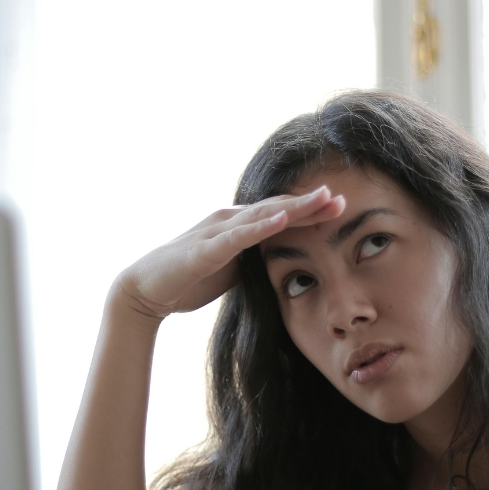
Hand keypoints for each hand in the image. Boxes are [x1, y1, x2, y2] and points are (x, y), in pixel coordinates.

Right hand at [113, 187, 344, 319]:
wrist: (146, 291)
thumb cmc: (189, 278)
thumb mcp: (233, 269)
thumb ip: (255, 260)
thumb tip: (283, 263)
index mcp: (238, 226)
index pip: (280, 215)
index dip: (311, 211)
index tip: (342, 209)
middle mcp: (229, 220)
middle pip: (277, 208)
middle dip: (311, 204)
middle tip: (343, 198)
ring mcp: (217, 231)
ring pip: (262, 216)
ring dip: (293, 207)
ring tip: (322, 198)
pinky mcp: (205, 249)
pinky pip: (237, 237)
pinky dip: (261, 227)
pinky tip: (282, 219)